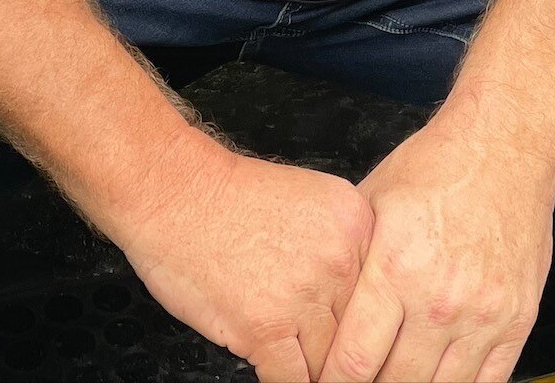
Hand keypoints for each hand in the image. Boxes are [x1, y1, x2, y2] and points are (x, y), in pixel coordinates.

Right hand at [106, 140, 374, 381]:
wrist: (171, 190)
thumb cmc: (225, 196)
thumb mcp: (310, 202)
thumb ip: (341, 248)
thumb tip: (360, 300)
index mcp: (356, 224)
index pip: (384, 296)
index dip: (373, 328)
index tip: (370, 348)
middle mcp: (340, 259)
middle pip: (361, 332)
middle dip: (346, 356)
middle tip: (343, 370)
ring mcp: (304, 295)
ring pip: (331, 364)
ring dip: (317, 372)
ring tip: (305, 365)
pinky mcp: (266, 327)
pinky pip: (295, 382)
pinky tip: (273, 367)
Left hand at [320, 121, 554, 381]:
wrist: (504, 146)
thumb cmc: (436, 167)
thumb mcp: (371, 203)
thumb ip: (351, 262)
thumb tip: (322, 306)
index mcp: (395, 270)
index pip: (354, 360)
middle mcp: (439, 299)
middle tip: (360, 380)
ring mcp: (483, 314)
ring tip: (398, 378)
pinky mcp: (518, 319)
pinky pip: (488, 381)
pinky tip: (439, 379)